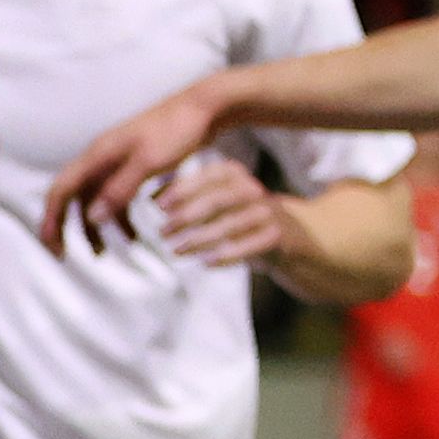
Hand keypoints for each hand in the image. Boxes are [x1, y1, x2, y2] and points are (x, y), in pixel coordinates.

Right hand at [40, 82, 231, 255]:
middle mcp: (100, 158)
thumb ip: (119, 189)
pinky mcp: (132, 166)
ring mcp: (115, 162)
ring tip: (102, 253)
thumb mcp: (148, 162)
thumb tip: (92, 218)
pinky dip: (119, 218)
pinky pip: (116, 197)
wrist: (203, 108)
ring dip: (94, 227)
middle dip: (65, 227)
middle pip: (71, 198)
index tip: (54, 247)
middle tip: (63, 255)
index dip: (51, 220)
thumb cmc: (176, 129)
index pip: (60, 190)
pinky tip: (132, 236)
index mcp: (97, 155)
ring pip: (94, 200)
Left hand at [142, 158, 290, 271]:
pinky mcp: (276, 236)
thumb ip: (190, 196)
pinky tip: (205, 263)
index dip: (183, 189)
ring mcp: (267, 212)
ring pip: (229, 225)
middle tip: (162, 232)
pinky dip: (225, 255)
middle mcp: (253, 189)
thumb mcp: (217, 202)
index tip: (158, 206)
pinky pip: (248, 247)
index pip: (208, 176)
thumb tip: (151, 197)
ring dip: (198, 239)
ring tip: (176, 250)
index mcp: (236, 175)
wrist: (287, 238)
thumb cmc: (238, 218)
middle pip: (217, 200)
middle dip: (186, 216)